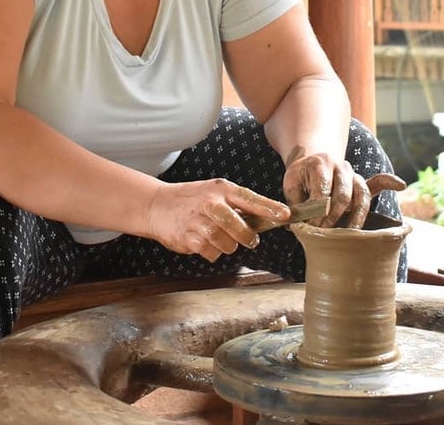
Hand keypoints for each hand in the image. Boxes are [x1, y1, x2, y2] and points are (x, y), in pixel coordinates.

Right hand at [144, 178, 288, 261]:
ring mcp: (198, 221)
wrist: (157, 205)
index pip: (250, 199)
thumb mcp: (215, 192)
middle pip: (239, 227)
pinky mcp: (188, 238)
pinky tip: (204, 242)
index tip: (286, 215)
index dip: (269, 208)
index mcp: (221, 189)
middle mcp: (210, 203)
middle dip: (247, 237)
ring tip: (219, 237)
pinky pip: (212, 253)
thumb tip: (264, 219)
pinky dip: (212, 252)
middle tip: (249, 239)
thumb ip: (236, 204)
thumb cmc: (192, 199)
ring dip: (228, 245)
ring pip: (227, 244)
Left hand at [282, 146, 406, 228]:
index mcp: (319, 164)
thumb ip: (294, 205)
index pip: (322, 192)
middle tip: (324, 233)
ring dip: (356, 218)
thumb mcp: (291, 187)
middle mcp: (340, 165)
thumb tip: (295, 225)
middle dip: (334, 218)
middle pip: (343, 196)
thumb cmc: (300, 180)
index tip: (311, 228)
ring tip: (349, 235)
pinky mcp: (361, 182)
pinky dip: (389, 182)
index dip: (317, 213)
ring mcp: (353, 173)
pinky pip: (378, 181)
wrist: (311, 163)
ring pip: (361, 195)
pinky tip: (400, 185)